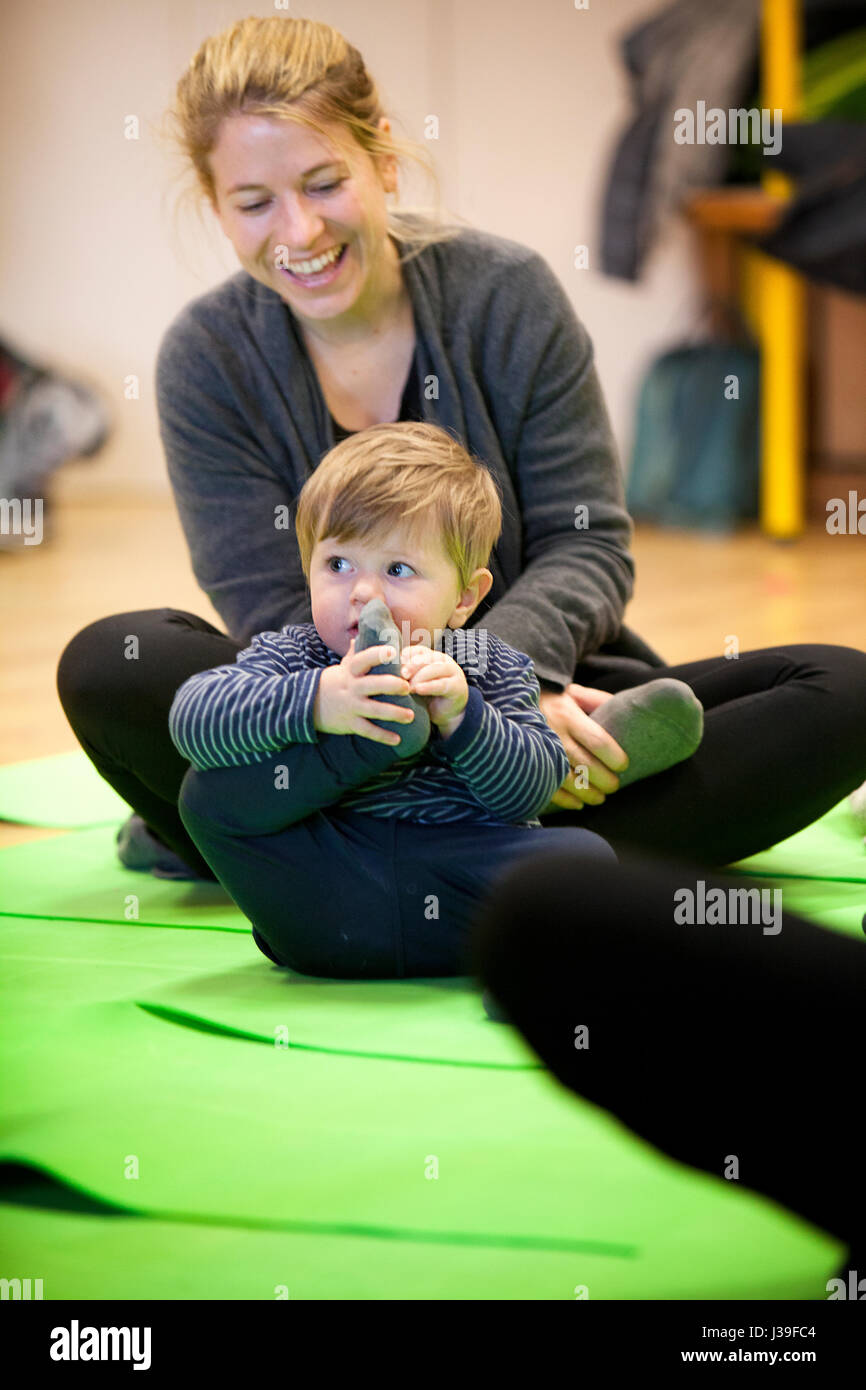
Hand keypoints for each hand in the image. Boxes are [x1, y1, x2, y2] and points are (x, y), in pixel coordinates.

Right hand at [313, 640, 416, 744]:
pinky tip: (397, 739)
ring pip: (374, 710)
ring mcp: (351, 706)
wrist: (307, 705)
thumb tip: (360, 633)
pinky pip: (368, 730)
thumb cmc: (333, 682)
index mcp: (351, 671)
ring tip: (411, 716)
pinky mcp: (350, 723)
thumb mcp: (342, 666)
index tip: (392, 652)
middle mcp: (352, 688)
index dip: (377, 655)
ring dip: (393, 713)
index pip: (363, 660)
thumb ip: (354, 653)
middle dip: (391, 686)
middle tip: (408, 687)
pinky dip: (382, 736)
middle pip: (373, 685)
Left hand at [400, 645, 467, 735]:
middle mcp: (442, 660)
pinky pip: (442, 684)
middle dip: (412, 665)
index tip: (393, 665)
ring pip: (434, 668)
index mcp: (429, 656)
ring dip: (420, 677)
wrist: (445, 714)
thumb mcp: (413, 684)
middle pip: (425, 657)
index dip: (405, 656)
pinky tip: (419, 690)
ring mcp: (452, 672)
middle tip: (401, 675)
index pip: (416, 650)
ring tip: (409, 686)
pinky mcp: (457, 686)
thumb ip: (403, 676)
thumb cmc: (425, 697)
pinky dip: (430, 686)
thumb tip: (382, 672)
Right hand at [537, 683, 627, 811]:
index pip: (598, 742)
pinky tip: (578, 803)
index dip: (615, 757)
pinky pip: (548, 788)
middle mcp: (554, 735)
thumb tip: (623, 712)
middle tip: (614, 785)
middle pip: (586, 765)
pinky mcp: (527, 765)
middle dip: (605, 780)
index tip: (623, 765)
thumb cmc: (547, 697)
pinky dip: (565, 800)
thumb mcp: (572, 692)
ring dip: (588, 794)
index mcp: (568, 716)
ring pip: (569, 781)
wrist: (507, 701)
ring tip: (599, 798)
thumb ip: (597, 701)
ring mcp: (539, 752)